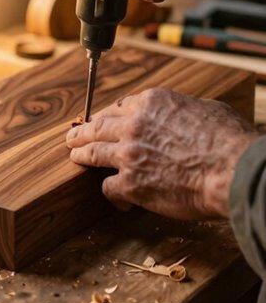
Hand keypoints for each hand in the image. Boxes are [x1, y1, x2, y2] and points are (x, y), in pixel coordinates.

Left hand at [66, 88, 257, 219]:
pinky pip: (108, 187)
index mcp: (151, 102)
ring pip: (93, 152)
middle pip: (99, 126)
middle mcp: (133, 125)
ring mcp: (128, 154)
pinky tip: (117, 199)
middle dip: (83, 131)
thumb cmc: (227, 140)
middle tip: (73, 135)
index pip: (120, 107)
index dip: (110, 115)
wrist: (230, 170)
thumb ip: (185, 110)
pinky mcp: (130, 183)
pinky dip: (111, 193)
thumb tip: (187, 115)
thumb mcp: (206, 108)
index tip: (104, 119)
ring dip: (81, 154)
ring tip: (74, 156)